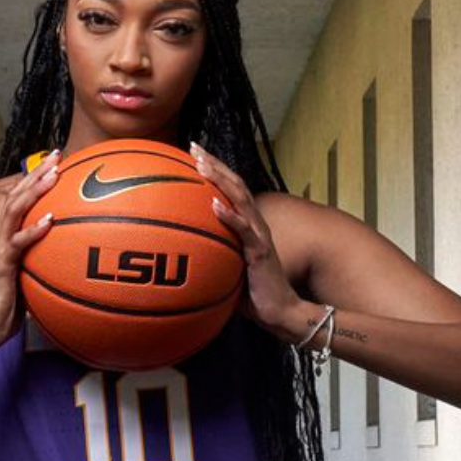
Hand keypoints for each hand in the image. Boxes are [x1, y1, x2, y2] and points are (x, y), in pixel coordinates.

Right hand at [0, 150, 59, 349]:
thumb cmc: (6, 304)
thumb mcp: (29, 275)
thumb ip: (42, 259)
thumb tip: (68, 253)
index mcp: (10, 237)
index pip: (23, 200)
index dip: (38, 178)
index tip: (58, 161)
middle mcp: (3, 237)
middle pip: (19, 196)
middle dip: (38, 173)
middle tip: (58, 155)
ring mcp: (1, 249)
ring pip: (16, 212)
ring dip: (35, 192)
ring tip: (53, 175)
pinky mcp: (1, 266)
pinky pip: (17, 245)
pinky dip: (33, 231)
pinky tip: (49, 220)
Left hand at [189, 141, 300, 340]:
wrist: (281, 313)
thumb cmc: (254, 295)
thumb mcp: (227, 271)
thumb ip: (210, 258)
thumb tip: (179, 259)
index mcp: (247, 226)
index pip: (231, 190)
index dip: (215, 170)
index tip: (194, 154)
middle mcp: (255, 225)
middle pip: (235, 185)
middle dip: (215, 164)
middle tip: (194, 148)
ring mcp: (259, 237)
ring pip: (241, 200)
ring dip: (220, 180)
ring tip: (202, 165)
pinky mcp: (260, 253)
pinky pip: (243, 231)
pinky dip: (229, 216)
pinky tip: (214, 205)